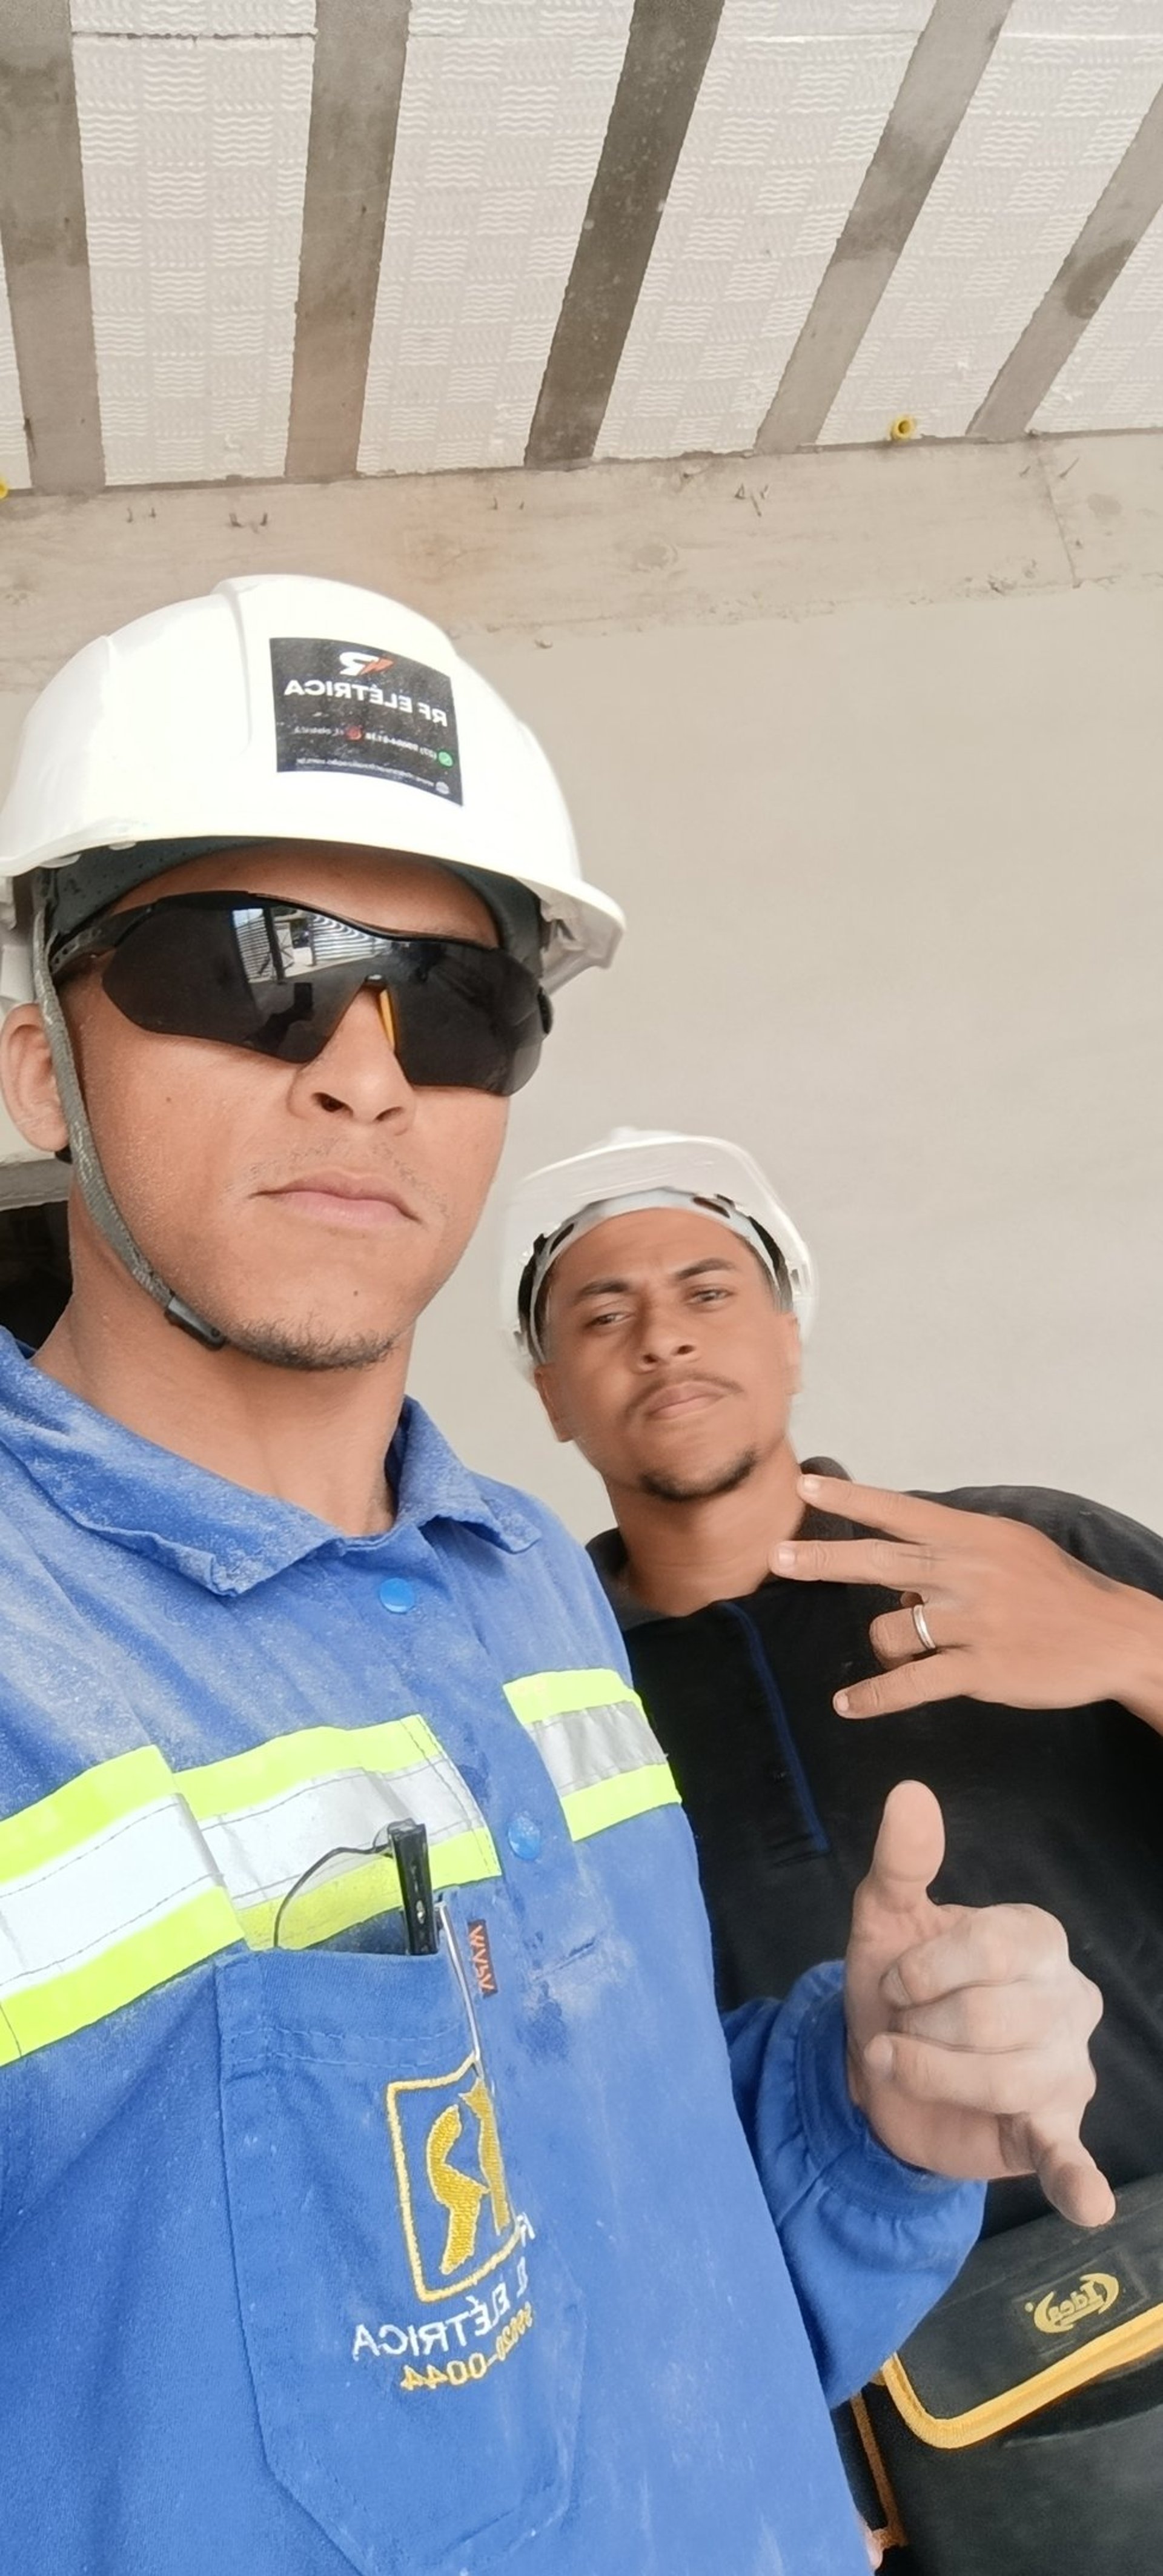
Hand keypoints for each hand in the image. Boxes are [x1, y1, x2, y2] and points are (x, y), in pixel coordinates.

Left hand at [773, 1474, 1160, 1721]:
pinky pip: (911, 1685)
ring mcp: (973, 1622)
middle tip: (778, 1557)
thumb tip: (895, 1573)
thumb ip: (953, 1551)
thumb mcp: (1008, 1548)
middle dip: (823, 1559)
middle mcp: (968, 1573)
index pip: (901, 1511)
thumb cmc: (1055, 1590)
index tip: (805, 1485)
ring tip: (904, 1658)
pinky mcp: (980, 1670)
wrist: (1112, 1636)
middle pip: (880, 1560)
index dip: (850, 1499)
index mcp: (973, 1537)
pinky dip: (874, 1697)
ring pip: (891, 1630)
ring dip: (883, 1648)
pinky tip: (847, 1706)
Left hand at [844, 1781, 1112, 2224]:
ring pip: (1003, 2079)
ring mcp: (1066, 2070)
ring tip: (905, 2066)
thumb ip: (903, 1860)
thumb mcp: (885, 1919)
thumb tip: (910, 1792)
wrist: (878, 2067)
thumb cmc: (897, 1983)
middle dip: (923, 2026)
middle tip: (903, 2029)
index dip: (925, 1970)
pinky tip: (1088, 2200)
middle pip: (993, 2017)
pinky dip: (1077, 2179)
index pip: (992, 1948)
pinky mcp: (1050, 2132)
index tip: (894, 1984)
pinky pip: (1067, 2155)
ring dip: (931, 2074)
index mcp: (1035, 1939)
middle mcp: (1068, 1999)